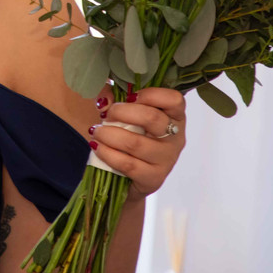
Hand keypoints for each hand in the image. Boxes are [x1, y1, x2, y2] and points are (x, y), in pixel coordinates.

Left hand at [90, 86, 185, 200]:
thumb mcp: (128, 114)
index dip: (150, 94)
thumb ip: (115, 98)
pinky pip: (128, 164)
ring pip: (135, 143)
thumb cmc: (132, 136)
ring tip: (96, 131)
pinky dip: (107, 153)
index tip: (129, 96)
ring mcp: (166, 160)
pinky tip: (97, 147)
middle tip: (106, 114)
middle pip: (152, 118)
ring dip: (109, 134)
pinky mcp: (154, 178)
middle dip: (122, 112)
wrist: (131, 178)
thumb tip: (103, 101)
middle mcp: (176, 138)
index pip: (174, 99)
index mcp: (175, 117)